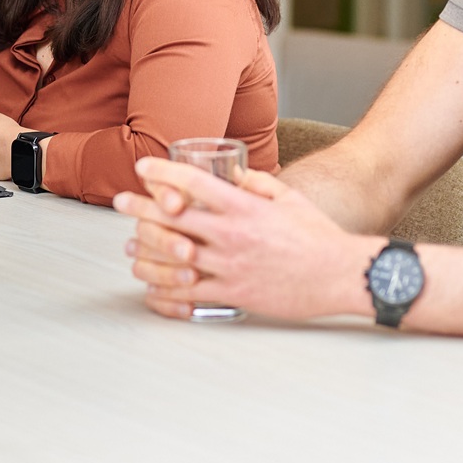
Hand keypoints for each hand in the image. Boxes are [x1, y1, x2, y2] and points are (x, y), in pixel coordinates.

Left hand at [113, 158, 378, 322]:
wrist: (341, 275)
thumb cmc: (318, 236)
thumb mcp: (288, 198)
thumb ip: (256, 185)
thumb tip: (232, 176)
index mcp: (244, 207)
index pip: (193, 183)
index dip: (162, 173)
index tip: (143, 168)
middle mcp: (231, 235)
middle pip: (172, 218)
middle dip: (140, 208)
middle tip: (121, 202)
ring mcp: (230, 267)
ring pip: (173, 257)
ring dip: (146, 250)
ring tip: (130, 246)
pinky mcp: (234, 293)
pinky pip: (188, 294)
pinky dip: (165, 289)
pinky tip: (151, 285)